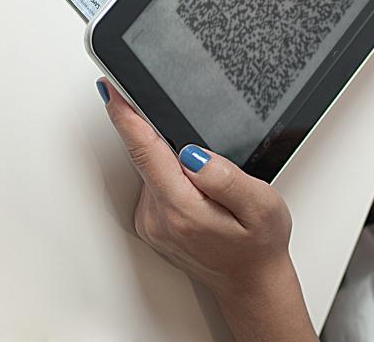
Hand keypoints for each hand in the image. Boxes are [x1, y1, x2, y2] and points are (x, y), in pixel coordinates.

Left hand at [98, 79, 315, 340]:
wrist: (251, 283)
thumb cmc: (258, 246)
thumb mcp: (261, 206)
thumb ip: (226, 179)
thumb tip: (193, 153)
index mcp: (181, 208)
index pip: (144, 150)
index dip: (127, 116)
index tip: (112, 89)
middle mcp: (158, 217)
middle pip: (145, 154)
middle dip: (157, 131)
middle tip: (192, 134)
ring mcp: (151, 221)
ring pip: (150, 168)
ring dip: (170, 156)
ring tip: (211, 179)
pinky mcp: (152, 222)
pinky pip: (154, 182)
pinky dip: (170, 173)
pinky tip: (200, 187)